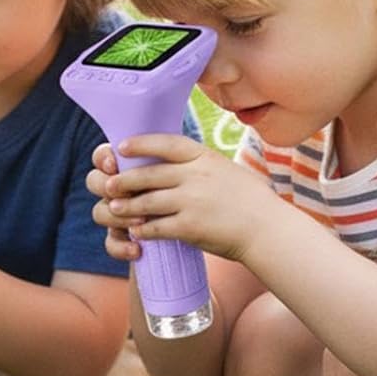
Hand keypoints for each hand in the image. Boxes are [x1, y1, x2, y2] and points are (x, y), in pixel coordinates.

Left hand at [85, 135, 279, 264]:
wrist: (268, 230)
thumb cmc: (252, 201)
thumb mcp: (228, 170)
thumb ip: (203, 166)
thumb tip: (178, 163)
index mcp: (205, 157)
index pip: (165, 143)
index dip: (140, 143)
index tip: (121, 145)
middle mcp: (196, 175)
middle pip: (149, 174)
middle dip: (125, 180)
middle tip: (109, 184)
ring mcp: (192, 200)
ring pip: (147, 201)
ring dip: (127, 206)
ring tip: (114, 210)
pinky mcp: (190, 226)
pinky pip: (157, 226)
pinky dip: (142, 229)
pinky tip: (135, 232)